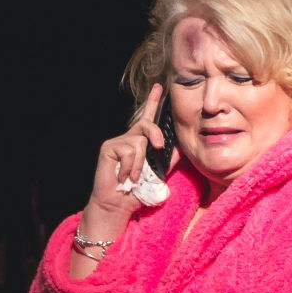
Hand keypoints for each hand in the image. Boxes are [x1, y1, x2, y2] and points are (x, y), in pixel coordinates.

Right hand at [85, 83, 167, 219]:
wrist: (118, 205)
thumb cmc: (137, 191)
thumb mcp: (159, 173)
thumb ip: (169, 158)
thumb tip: (183, 146)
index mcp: (140, 143)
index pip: (147, 119)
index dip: (153, 102)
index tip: (159, 86)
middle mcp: (128, 139)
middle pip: (146, 125)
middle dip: (156, 134)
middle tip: (160, 146)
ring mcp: (117, 142)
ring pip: (140, 143)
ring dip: (141, 164)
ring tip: (134, 177)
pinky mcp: (108, 148)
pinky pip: (129, 151)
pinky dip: (132, 167)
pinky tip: (124, 177)